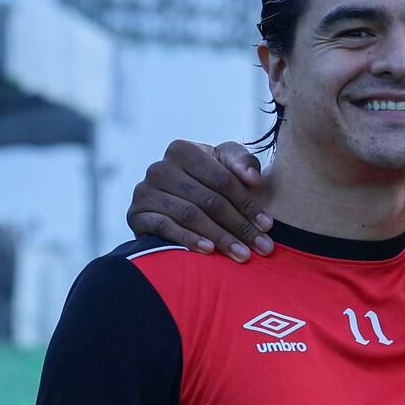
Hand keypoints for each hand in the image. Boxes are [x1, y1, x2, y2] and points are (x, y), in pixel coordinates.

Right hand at [125, 140, 274, 261]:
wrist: (173, 201)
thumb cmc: (208, 180)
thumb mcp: (226, 164)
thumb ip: (242, 162)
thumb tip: (253, 178)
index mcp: (183, 150)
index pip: (223, 180)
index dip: (248, 203)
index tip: (268, 225)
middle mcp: (160, 168)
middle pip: (208, 201)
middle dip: (239, 226)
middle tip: (262, 248)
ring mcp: (144, 191)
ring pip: (190, 215)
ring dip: (220, 237)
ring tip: (242, 254)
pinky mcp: (135, 214)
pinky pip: (165, 227)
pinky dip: (188, 239)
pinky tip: (209, 251)